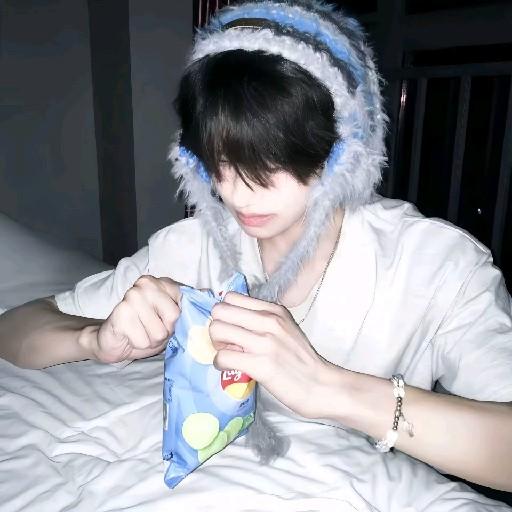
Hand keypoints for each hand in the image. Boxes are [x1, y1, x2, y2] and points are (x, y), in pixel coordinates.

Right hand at [88, 276, 180, 362]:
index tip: (166, 321)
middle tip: (151, 329)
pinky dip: (139, 344)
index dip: (178, 320)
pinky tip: (131, 337)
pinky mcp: (120, 314)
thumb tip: (210, 300)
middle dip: (165, 331)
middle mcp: (146, 285)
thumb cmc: (145, 330)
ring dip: (151, 340)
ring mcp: (131, 297)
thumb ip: (186, 310)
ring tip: (141, 333)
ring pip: (159, 332)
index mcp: (161, 282)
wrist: (112, 340)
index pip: (185, 303)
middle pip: (174, 317)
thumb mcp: (170, 320)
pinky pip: (143, 340)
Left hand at [209, 292, 334, 418]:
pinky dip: (220, 363)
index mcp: (274, 310)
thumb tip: (232, 321)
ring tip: (230, 354)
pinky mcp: (260, 365)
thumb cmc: (301, 359)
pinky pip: (222, 356)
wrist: (321, 386)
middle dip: (217, 328)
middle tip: (227, 343)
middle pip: (220, 311)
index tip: (233, 328)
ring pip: (217, 330)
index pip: (232, 297)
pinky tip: (230, 368)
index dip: (226, 314)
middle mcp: (269, 321)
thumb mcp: (285, 328)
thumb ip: (262, 320)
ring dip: (217, 345)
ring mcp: (265, 343)